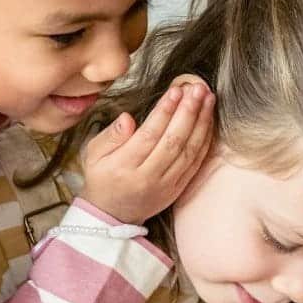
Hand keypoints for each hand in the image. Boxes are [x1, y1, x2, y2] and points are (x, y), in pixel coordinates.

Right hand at [78, 76, 213, 224]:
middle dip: (188, 112)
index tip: (176, 91)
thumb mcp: (93, 154)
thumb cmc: (102, 177)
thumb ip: (110, 135)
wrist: (112, 214)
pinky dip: (205, 140)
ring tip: (208, 98)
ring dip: (201, 123)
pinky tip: (209, 120)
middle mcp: (147, 178)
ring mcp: (165, 185)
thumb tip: (128, 118)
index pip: (149, 135)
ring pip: (188, 151)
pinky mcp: (177, 189)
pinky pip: (195, 163)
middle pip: (173, 141)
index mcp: (124, 167)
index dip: (165, 112)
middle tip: (197, 88)